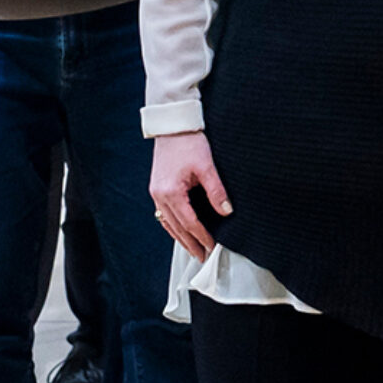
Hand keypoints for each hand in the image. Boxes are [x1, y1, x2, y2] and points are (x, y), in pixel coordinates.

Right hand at [150, 130, 229, 260]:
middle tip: (203, 258)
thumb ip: (216, 191)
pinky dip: (173, 225)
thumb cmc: (189, 142)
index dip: (202, 237)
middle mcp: (159, 195)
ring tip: (193, 250)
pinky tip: (181, 231)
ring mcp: (156, 192)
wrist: (173, 124)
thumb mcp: (207, 166)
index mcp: (171, 192)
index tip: (213, 248)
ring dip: (180, 238)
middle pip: (176, 228)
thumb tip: (226, 212)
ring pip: (168, 223)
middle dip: (190, 244)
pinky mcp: (157, 187)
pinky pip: (164, 213)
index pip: (190, 223)